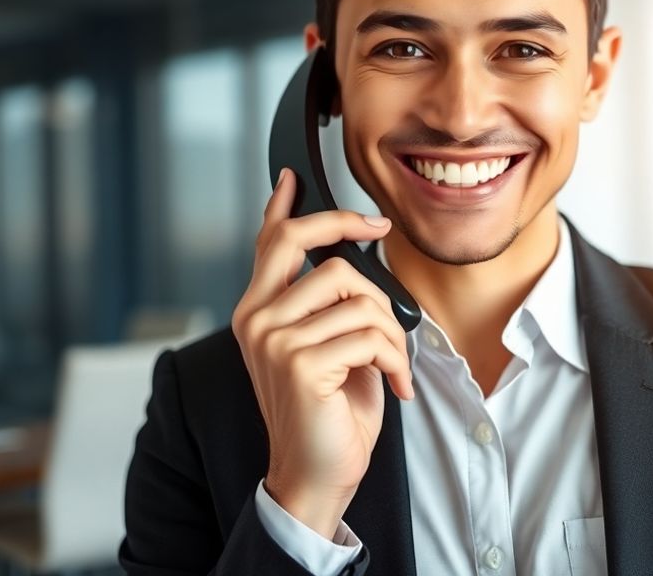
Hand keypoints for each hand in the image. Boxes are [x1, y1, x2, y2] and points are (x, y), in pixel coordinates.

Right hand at [231, 167, 414, 538]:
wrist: (316, 476)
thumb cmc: (329, 414)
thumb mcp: (329, 347)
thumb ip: (328, 304)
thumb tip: (349, 256)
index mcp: (258, 312)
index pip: (268, 244)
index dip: (285, 206)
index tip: (295, 177)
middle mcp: (256, 319)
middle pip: (305, 242)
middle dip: (349, 229)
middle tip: (382, 233)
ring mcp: (273, 339)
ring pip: (355, 293)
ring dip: (391, 330)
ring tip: (393, 363)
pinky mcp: (299, 363)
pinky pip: (369, 334)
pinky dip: (396, 360)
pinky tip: (395, 385)